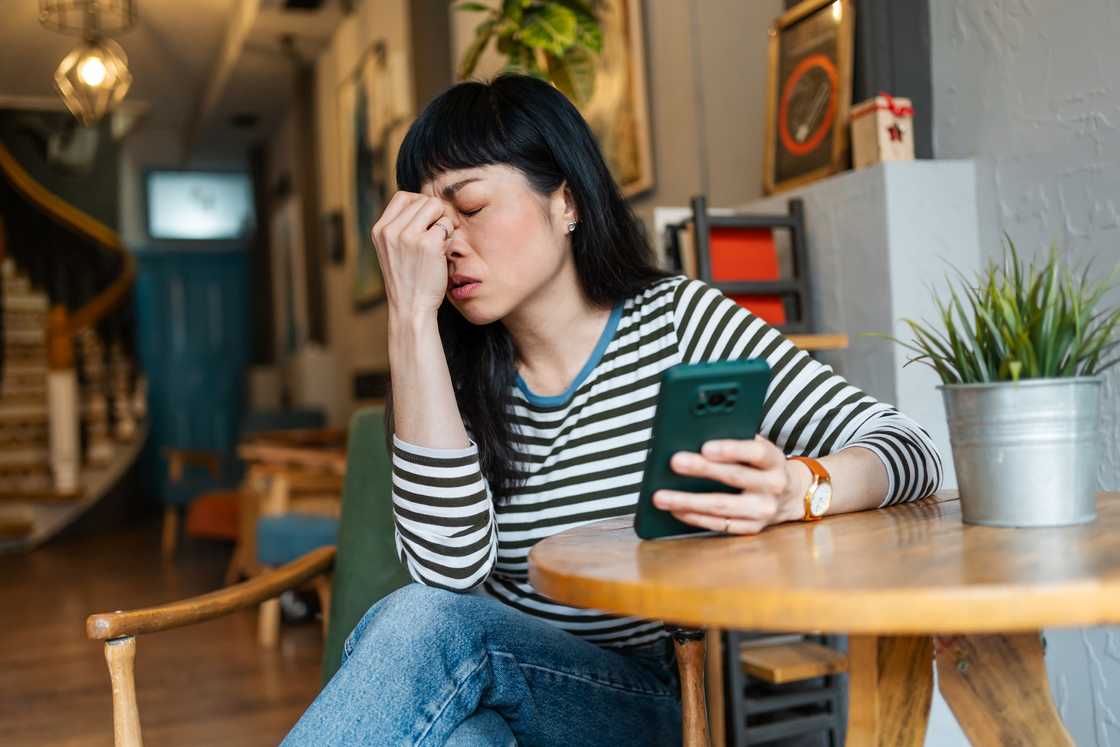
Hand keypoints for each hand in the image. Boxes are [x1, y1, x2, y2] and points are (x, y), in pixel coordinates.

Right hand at [371, 191, 455, 317]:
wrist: (411, 308)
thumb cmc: (407, 280)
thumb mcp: (392, 251)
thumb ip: (400, 228)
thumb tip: (425, 203)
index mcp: (379, 230)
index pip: (402, 196)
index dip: (419, 204)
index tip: (426, 222)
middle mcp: (391, 230)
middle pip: (422, 200)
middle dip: (434, 214)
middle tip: (436, 236)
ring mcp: (408, 236)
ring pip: (436, 207)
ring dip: (443, 222)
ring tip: (439, 243)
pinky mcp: (428, 244)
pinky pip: (447, 224)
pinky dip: (450, 236)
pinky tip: (444, 252)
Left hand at [651, 435, 810, 534]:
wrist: (791, 495)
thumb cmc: (763, 465)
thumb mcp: (758, 449)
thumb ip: (736, 440)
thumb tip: (695, 435)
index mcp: (774, 460)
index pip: (756, 452)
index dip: (731, 449)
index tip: (705, 446)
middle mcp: (773, 486)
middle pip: (735, 478)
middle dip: (701, 469)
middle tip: (674, 462)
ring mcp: (764, 511)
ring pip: (722, 507)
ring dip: (688, 501)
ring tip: (660, 496)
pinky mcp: (752, 529)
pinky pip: (719, 525)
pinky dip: (694, 518)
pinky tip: (675, 510)